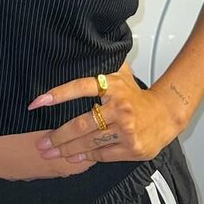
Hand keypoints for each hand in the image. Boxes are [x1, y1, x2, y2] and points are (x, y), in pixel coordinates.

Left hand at [27, 62, 182, 163]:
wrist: (166, 114)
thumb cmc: (136, 95)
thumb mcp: (121, 74)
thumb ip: (102, 65)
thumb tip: (85, 45)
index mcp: (113, 85)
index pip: (81, 87)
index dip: (58, 94)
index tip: (37, 102)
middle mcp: (119, 107)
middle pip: (82, 123)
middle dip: (58, 136)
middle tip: (40, 143)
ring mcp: (126, 129)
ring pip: (90, 141)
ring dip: (67, 149)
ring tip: (50, 153)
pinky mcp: (132, 148)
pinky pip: (103, 154)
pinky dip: (85, 156)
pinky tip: (72, 157)